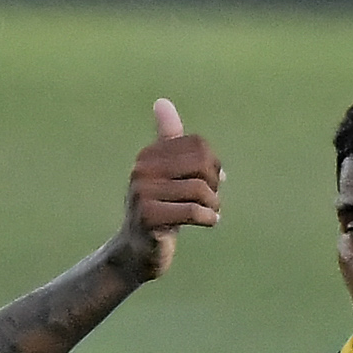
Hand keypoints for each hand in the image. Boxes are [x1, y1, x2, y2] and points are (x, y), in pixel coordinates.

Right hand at [109, 99, 222, 281]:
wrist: (138, 251)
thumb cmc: (159, 209)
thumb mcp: (165, 173)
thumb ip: (168, 141)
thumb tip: (161, 102)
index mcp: (149, 156)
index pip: (198, 146)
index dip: (212, 163)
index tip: (211, 180)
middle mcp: (141, 170)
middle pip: (200, 166)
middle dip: (213, 184)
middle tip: (212, 200)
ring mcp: (142, 194)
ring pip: (199, 190)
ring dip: (213, 205)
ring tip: (211, 213)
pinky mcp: (148, 217)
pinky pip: (192, 211)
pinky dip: (208, 218)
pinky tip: (209, 222)